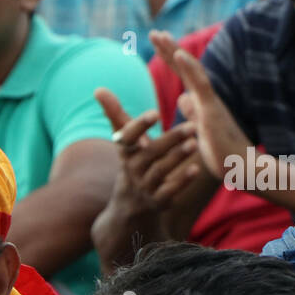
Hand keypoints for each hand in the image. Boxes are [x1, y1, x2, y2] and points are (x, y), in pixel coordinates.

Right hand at [94, 87, 201, 207]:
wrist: (130, 206)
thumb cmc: (132, 162)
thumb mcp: (123, 142)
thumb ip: (115, 114)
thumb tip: (97, 89)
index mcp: (125, 152)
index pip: (127, 138)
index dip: (139, 125)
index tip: (155, 112)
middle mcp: (132, 170)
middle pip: (149, 154)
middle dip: (170, 140)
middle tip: (191, 126)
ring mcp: (145, 187)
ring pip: (160, 172)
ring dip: (177, 158)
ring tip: (194, 143)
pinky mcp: (158, 202)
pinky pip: (169, 192)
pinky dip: (182, 181)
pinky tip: (196, 169)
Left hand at [149, 30, 251, 184]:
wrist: (243, 168)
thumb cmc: (224, 154)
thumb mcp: (201, 130)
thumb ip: (193, 113)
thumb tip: (181, 97)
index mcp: (202, 102)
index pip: (184, 76)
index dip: (171, 59)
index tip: (158, 43)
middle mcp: (206, 98)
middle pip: (186, 68)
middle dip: (170, 49)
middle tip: (154, 32)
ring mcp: (210, 101)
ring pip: (192, 70)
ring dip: (175, 52)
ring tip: (160, 36)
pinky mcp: (213, 109)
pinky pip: (200, 84)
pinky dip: (189, 67)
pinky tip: (178, 54)